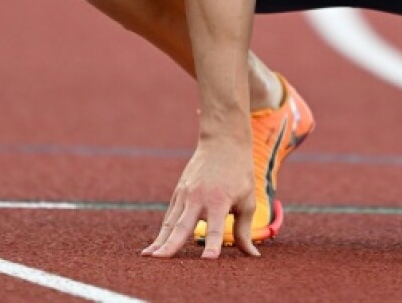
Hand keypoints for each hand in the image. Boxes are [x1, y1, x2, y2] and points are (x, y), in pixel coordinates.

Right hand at [142, 138, 259, 258]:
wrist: (223, 143)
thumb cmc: (239, 174)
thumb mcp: (247, 201)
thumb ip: (245, 230)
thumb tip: (253, 255)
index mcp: (219, 201)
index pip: (215, 228)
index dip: (213, 244)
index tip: (208, 259)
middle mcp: (198, 198)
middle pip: (182, 225)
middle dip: (170, 244)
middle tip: (159, 259)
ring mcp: (185, 194)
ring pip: (170, 222)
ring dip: (159, 240)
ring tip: (148, 257)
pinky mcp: (179, 192)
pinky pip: (170, 215)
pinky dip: (162, 231)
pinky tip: (155, 246)